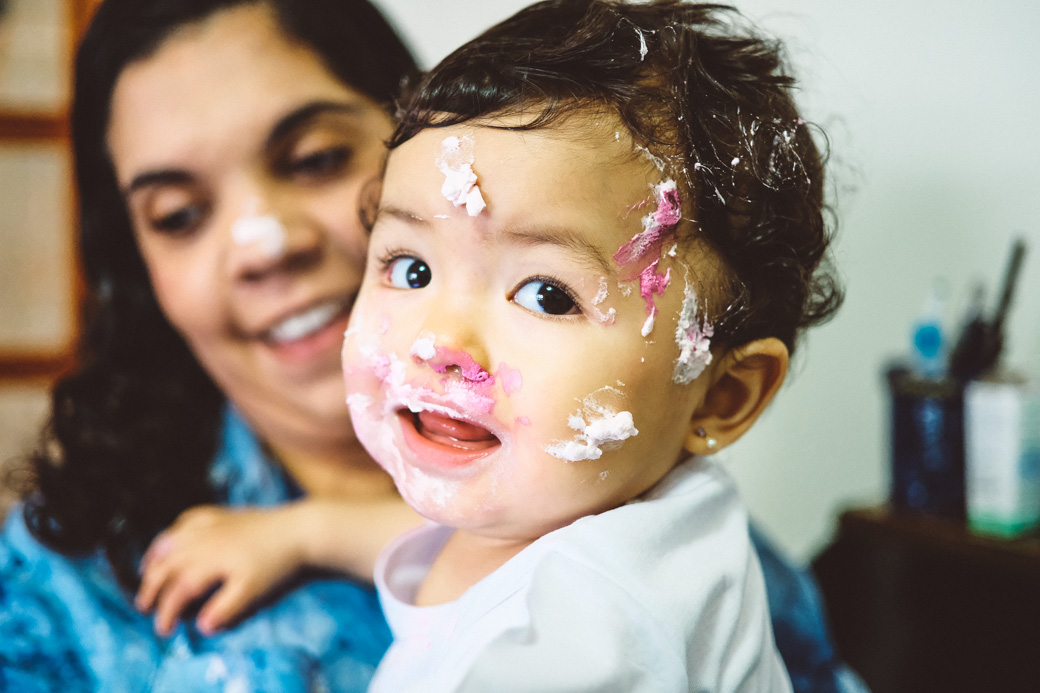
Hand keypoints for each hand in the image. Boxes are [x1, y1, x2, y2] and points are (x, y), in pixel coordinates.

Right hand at [135, 505, 304, 635]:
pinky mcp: (220, 514)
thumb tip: (201, 626)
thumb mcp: (252, 591)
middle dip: (151, 587)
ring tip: (145, 573)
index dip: (166, 611)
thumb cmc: (275, 563)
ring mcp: (210, 523)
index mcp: (207, 561)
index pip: (178, 590)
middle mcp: (201, 540)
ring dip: (154, 558)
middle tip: (144, 606)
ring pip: (171, 540)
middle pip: (166, 564)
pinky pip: (187, 518)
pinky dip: (173, 531)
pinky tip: (172, 538)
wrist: (298, 529)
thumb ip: (225, 608)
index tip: (163, 630)